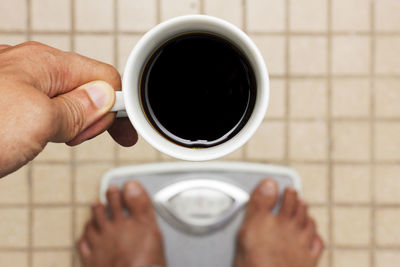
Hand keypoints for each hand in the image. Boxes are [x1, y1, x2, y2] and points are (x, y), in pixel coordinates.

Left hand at [0, 42, 137, 176]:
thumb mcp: (38, 120)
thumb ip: (77, 109)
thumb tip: (104, 99)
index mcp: (44, 63)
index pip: (104, 78)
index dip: (119, 105)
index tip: (125, 130)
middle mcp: (30, 70)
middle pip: (85, 90)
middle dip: (90, 118)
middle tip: (76, 137)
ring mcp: (15, 86)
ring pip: (64, 104)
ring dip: (70, 126)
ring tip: (51, 138)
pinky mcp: (6, 105)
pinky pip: (43, 112)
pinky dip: (50, 128)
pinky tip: (39, 138)